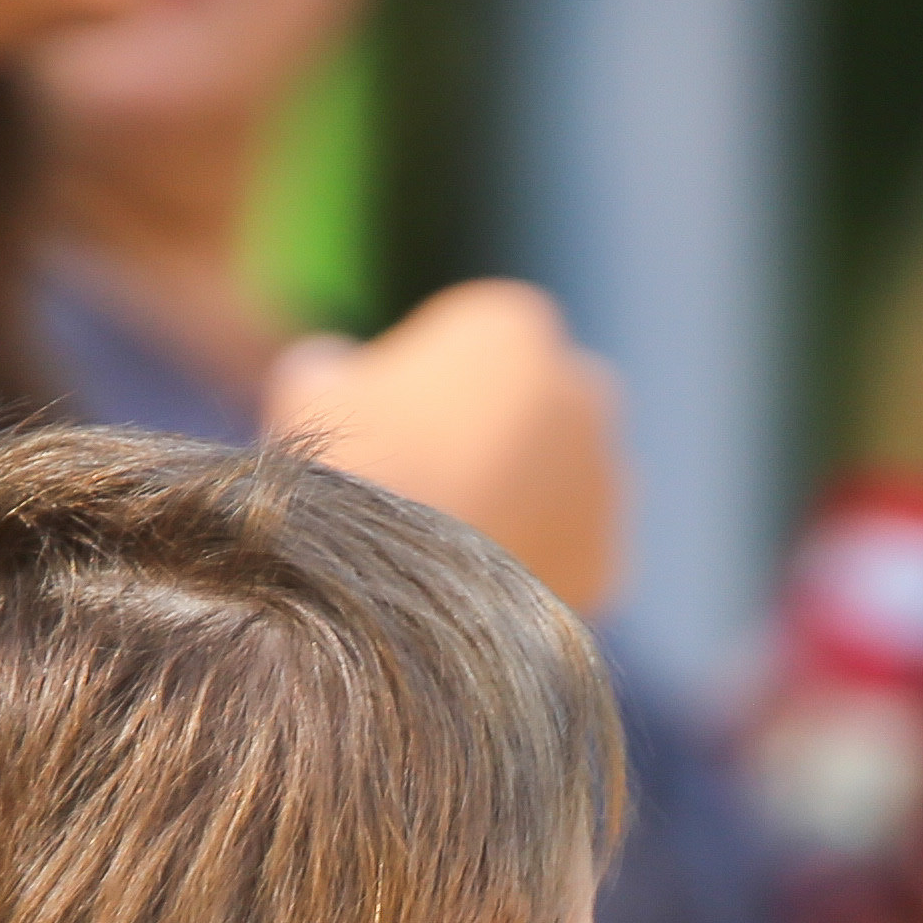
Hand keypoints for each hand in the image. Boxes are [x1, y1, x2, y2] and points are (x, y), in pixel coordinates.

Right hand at [265, 282, 624, 612]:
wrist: (392, 595)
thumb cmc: (350, 470)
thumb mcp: (311, 390)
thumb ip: (334, 365)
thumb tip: (333, 367)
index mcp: (514, 325)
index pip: (475, 344)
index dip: (428, 385)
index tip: (391, 428)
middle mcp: (583, 390)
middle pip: (532, 412)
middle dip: (493, 440)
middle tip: (426, 489)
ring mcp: (607, 480)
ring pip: (558, 488)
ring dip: (518, 506)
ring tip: (444, 553)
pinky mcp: (611, 561)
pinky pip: (565, 560)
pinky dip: (531, 571)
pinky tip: (474, 597)